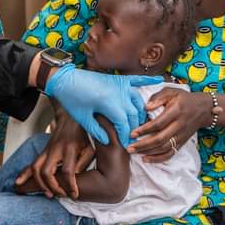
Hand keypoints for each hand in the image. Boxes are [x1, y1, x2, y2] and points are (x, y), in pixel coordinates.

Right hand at [15, 109, 93, 198]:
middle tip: (62, 195)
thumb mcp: (90, 147)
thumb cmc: (82, 135)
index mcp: (69, 149)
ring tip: (48, 194)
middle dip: (52, 187)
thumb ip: (83, 162)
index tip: (74, 195)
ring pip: (36, 168)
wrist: (69, 118)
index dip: (70, 185)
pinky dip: (24, 174)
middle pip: (46, 171)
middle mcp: (55, 150)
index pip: (67, 171)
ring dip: (40, 184)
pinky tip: (18, 182)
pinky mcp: (42, 152)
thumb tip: (74, 177)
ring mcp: (46, 150)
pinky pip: (31, 164)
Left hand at [45, 64, 161, 145]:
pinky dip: (148, 79)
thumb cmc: (71, 99)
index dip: (126, 136)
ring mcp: (119, 84)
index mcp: (109, 104)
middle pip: (134, 114)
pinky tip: (159, 81)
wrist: (64, 79)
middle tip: (134, 138)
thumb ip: (97, 131)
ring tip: (140, 123)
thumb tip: (109, 141)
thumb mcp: (83, 118)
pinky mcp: (117, 78)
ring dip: (140, 112)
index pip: (125, 124)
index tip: (127, 146)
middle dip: (135, 128)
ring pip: (138, 101)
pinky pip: (136, 79)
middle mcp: (118, 93)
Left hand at [127, 88, 211, 162]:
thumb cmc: (184, 98)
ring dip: (148, 152)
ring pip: (164, 148)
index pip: (159, 123)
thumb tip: (146, 108)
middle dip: (143, 145)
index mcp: (176, 111)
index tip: (132, 133)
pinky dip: (158, 158)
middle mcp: (179, 126)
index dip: (145, 129)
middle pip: (160, 139)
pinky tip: (146, 159)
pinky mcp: (182, 142)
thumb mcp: (172, 91)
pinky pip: (171, 153)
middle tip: (129, 147)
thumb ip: (158, 98)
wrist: (204, 109)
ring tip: (134, 152)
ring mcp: (181, 136)